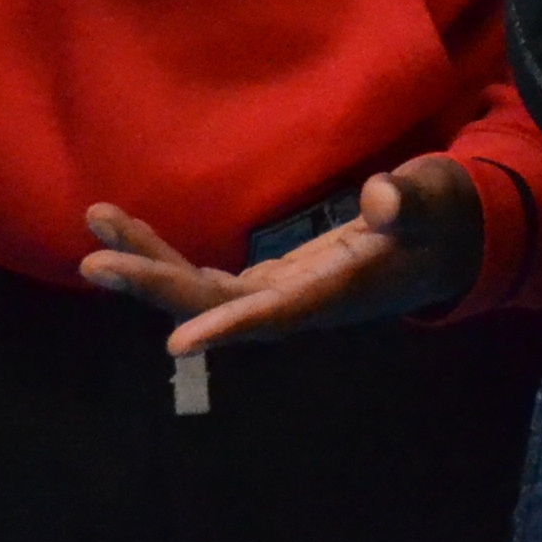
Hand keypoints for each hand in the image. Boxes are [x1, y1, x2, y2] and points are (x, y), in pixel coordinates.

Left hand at [80, 155, 486, 354]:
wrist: (450, 244)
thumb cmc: (444, 218)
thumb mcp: (434, 200)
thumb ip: (409, 200)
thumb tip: (380, 198)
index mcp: (337, 295)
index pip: (276, 317)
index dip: (228, 328)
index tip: (177, 343)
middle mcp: (298, 306)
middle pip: (215, 306)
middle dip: (155, 287)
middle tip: (92, 261)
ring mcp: (281, 298)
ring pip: (202, 293)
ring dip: (148, 265)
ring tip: (95, 223)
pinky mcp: (273, 285)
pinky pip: (209, 279)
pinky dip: (168, 258)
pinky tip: (130, 238)